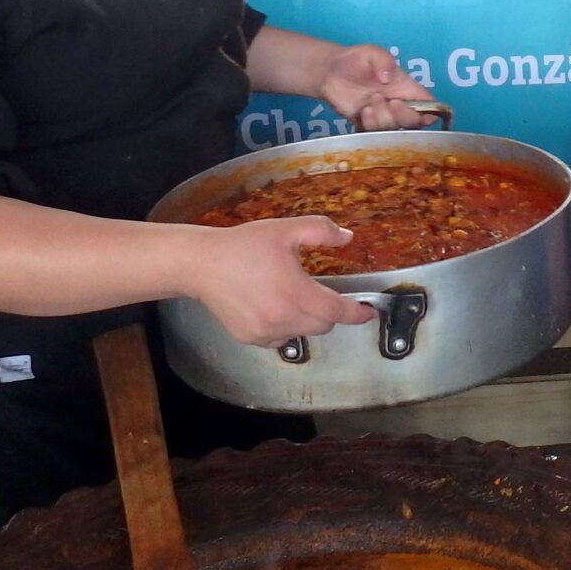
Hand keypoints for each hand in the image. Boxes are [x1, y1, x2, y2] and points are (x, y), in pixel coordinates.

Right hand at [183, 217, 373, 348]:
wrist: (202, 264)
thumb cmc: (243, 246)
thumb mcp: (286, 230)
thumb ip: (321, 231)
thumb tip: (347, 237)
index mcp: (295, 293)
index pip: (338, 312)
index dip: (357, 313)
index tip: (368, 312)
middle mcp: (282, 318)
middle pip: (323, 326)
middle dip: (329, 312)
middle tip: (322, 294)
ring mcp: (264, 332)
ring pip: (302, 334)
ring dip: (307, 320)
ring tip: (292, 297)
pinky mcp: (249, 338)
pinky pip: (280, 340)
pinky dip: (286, 328)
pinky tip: (274, 308)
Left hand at [317, 44, 436, 130]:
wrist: (329, 73)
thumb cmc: (354, 60)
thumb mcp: (371, 52)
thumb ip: (383, 60)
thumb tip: (388, 79)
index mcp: (406, 88)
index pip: (429, 105)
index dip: (431, 113)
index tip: (422, 114)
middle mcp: (398, 105)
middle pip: (414, 122)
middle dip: (403, 116)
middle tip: (389, 101)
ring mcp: (383, 116)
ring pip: (394, 129)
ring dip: (383, 118)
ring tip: (370, 102)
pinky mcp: (368, 125)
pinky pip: (375, 134)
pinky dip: (370, 125)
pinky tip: (362, 112)